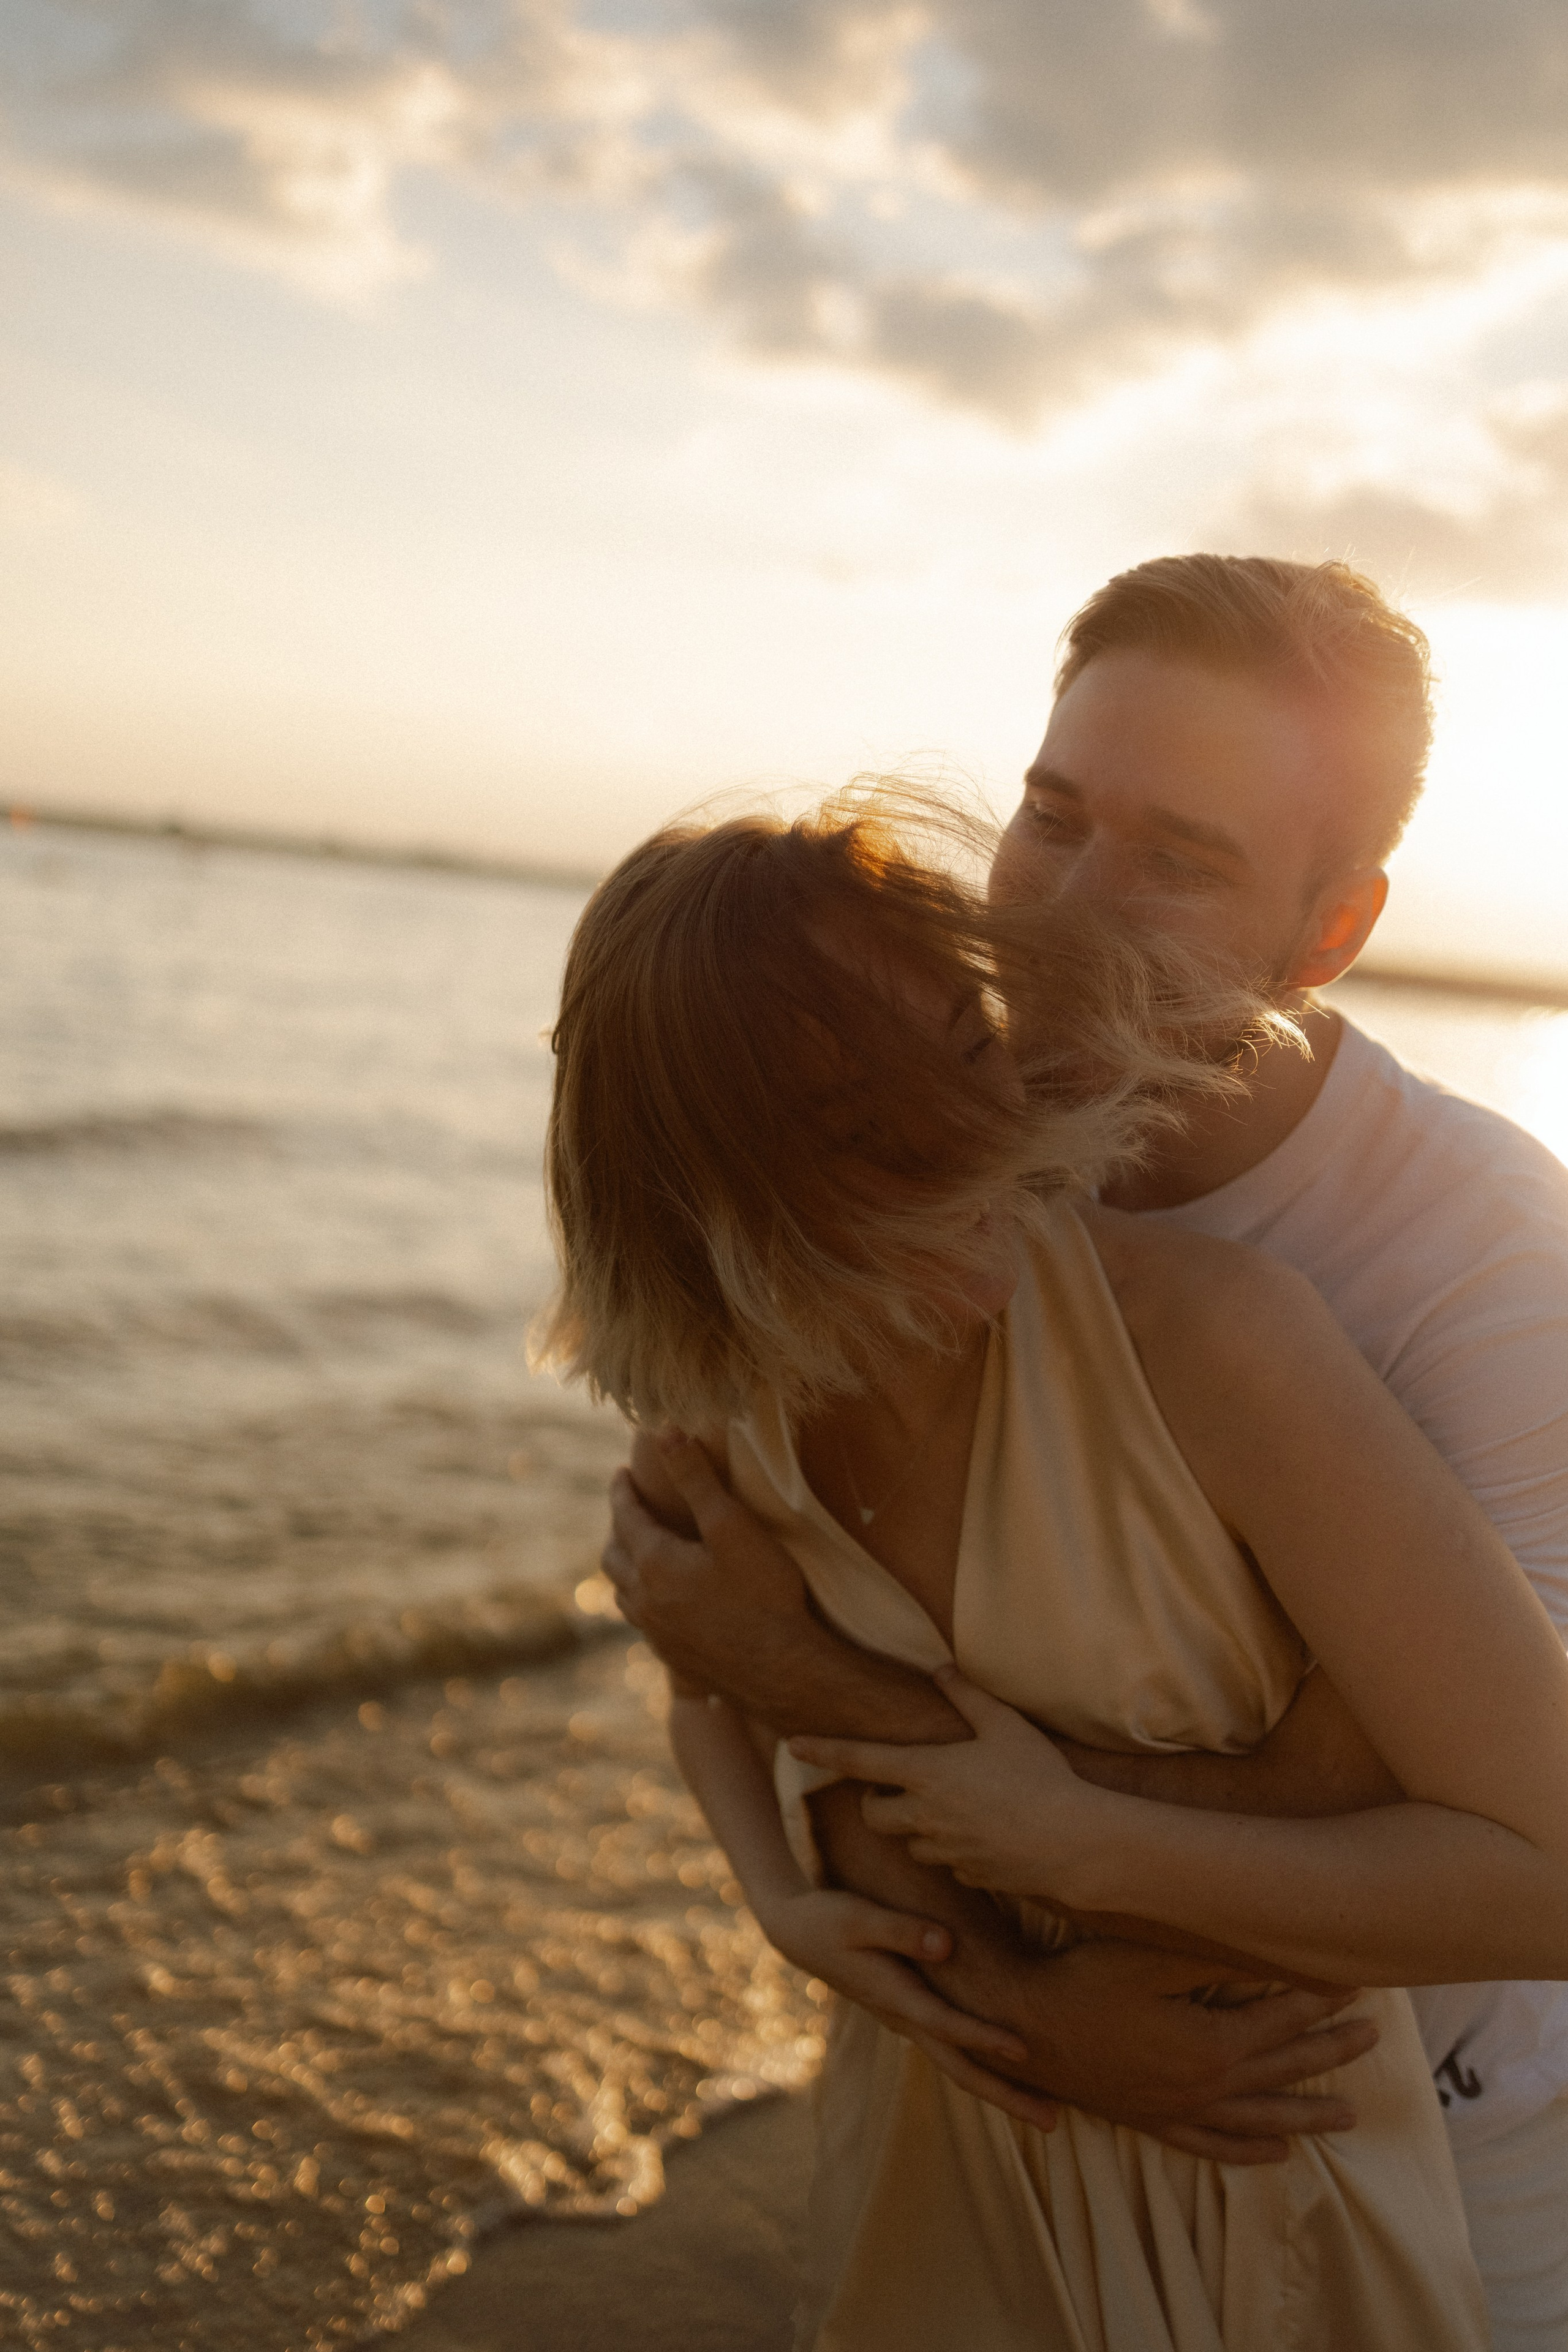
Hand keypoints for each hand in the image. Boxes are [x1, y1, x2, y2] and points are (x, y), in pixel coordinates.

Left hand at [602, 1431, 810, 1693]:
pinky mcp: (674, 1658)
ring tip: (636, 1554)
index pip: (625, 1516)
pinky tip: (663, 1603)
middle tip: (627, 1510)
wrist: (783, 1671)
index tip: (620, 1474)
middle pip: (614, 1557)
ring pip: (624, 1594)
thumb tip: (664, 1430)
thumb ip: (695, 1477)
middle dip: (618, 1528)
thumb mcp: (731, 1525)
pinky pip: (643, 1623)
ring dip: (624, 1568)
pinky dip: (642, 1600)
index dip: (622, 1491)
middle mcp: (644, 1600)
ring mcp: (656, 1634)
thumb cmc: (763, 1593)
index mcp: (653, 1563)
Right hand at [757, 1886, 1058, 2134]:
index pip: (946, 2025)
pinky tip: (1007, 2072)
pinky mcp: (910, 2013)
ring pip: (958, 2066)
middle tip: (1055, 2124)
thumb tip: (947, 1945)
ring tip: (1046, 2111)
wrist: (797, 1935)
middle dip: (1007, 2096)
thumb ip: (902, 1930)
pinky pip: (952, 2051)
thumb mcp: (859, 1916)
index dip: (984, 2037)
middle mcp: (904, 2019)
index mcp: (894, 1996)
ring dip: (1001, 2090)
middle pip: (961, 2068)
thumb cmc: (829, 1919)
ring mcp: (907, 2022)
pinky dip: (982, 2067)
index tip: (1024, 2050)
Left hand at [792, 1667, 1101, 1899]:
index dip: (823, 1750)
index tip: (794, 1744)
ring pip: (909, 1843)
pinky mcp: (967, 1876)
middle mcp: (925, 1815)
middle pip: (874, 1814)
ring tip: (949, 1810)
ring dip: (915, 1828)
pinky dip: (952, 1850)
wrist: (1073, 1844)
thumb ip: (968, 1696)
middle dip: (875, 1802)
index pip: (859, 1759)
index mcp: (927, 1772)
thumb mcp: (1005, 1726)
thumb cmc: (1041, 1777)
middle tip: (897, 1786)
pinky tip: (984, 1836)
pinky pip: (946, 1864)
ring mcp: (944, 1850)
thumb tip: (940, 1669)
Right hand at [970, 1936, 1377, 2163]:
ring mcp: (1179, 2110)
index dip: (1321, 1997)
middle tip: (1373, 2036)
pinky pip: (1214, 2145)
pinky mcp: (1153, 2121)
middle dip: (1331, 2051)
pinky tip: (1276, 2152)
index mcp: (1211, 2045)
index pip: (1282, 2019)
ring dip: (1308, 2113)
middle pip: (1283, 2069)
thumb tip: (1269, 1949)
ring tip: (1350, 2116)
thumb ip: (1212, 1956)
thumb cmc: (1081, 1982)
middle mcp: (1205, 2087)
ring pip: (1261, 2117)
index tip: (1355, 1978)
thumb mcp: (1147, 1956)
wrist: (1022, 2031)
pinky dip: (1249, 2150)